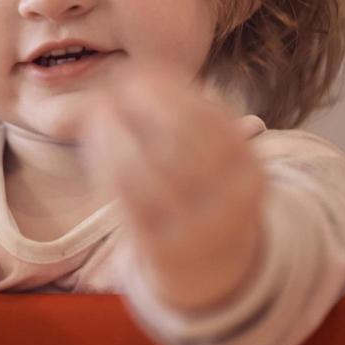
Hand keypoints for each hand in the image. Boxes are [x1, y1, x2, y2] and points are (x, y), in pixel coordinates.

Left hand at [81, 62, 266, 312]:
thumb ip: (196, 121)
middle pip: (180, 142)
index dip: (172, 90)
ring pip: (148, 172)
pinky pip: (128, 200)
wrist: (214, 272)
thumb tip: (149, 73)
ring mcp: (198, 228)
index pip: (211, 120)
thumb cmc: (207, 196)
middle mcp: (230, 200)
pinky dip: (107, 165)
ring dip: (116, 134)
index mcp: (250, 171)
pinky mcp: (163, 247)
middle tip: (112, 86)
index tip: (139, 72)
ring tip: (96, 111)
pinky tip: (94, 144)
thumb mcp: (222, 160)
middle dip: (142, 106)